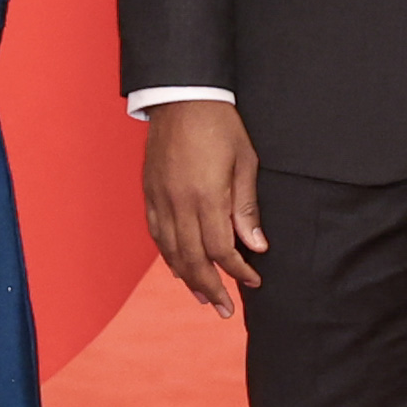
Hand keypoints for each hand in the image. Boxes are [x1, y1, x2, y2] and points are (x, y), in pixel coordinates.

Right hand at [142, 97, 265, 317]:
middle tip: (225, 310)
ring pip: (171, 252)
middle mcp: (179, 204)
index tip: (254, 281)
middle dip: (211, 288)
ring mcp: (160, 199)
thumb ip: (247, 208)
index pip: (221, 250)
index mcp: (206, 197)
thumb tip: (256, 246)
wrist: (181, 96)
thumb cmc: (220, 125)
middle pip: (193, 260)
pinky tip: (178, 268)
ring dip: (188, 279)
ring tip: (203, 298)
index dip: (237, 271)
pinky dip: (168, 256)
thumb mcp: (245, 163)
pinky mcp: (150, 192)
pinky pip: (156, 234)